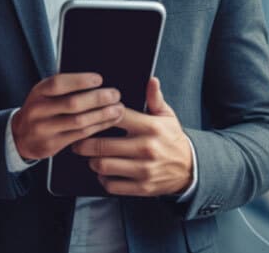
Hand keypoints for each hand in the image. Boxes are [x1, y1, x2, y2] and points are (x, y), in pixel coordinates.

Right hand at [11, 72, 123, 160]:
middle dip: (97, 99)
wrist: (20, 136)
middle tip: (115, 94)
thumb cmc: (41, 109)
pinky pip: (80, 135)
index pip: (58, 84)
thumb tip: (98, 82)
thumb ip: (66, 87)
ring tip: (118, 108)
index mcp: (38, 93)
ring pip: (79, 122)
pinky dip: (98, 127)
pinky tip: (109, 121)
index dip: (80, 81)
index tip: (99, 79)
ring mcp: (44, 129)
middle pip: (72, 104)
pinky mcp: (52, 145)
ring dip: (102, 115)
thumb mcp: (45, 93)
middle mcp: (39, 111)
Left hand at [72, 77, 192, 196]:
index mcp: (150, 127)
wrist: (190, 169)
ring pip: (103, 166)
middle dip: (84, 143)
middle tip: (78, 140)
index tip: (88, 115)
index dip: (98, 114)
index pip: (116, 116)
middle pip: (102, 145)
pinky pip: (112, 184)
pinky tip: (104, 172)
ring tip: (91, 156)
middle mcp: (146, 148)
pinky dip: (103, 179)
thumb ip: (155, 98)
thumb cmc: (172, 139)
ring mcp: (143, 169)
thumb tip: (151, 80)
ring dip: (92, 161)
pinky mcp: (142, 187)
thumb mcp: (167, 116)